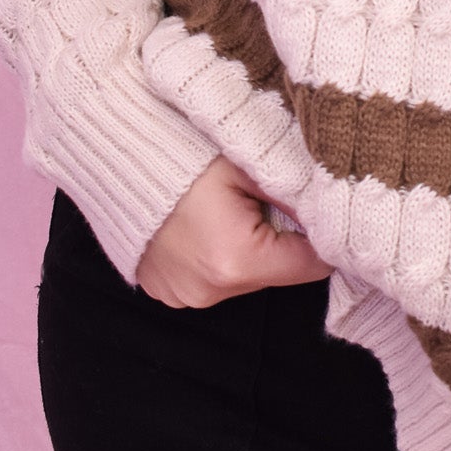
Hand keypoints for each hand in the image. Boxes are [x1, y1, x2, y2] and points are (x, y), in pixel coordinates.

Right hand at [135, 154, 330, 307]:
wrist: (116, 157)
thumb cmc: (183, 153)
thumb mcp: (248, 165)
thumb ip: (296, 193)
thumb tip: (334, 212)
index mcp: (237, 261)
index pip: (312, 264)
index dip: (323, 236)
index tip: (323, 211)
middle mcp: (210, 291)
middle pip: (277, 272)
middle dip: (281, 238)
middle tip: (266, 197)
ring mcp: (185, 297)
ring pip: (246, 276)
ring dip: (249, 248)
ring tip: (229, 206)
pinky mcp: (167, 292)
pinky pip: (211, 278)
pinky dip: (217, 255)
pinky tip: (204, 222)